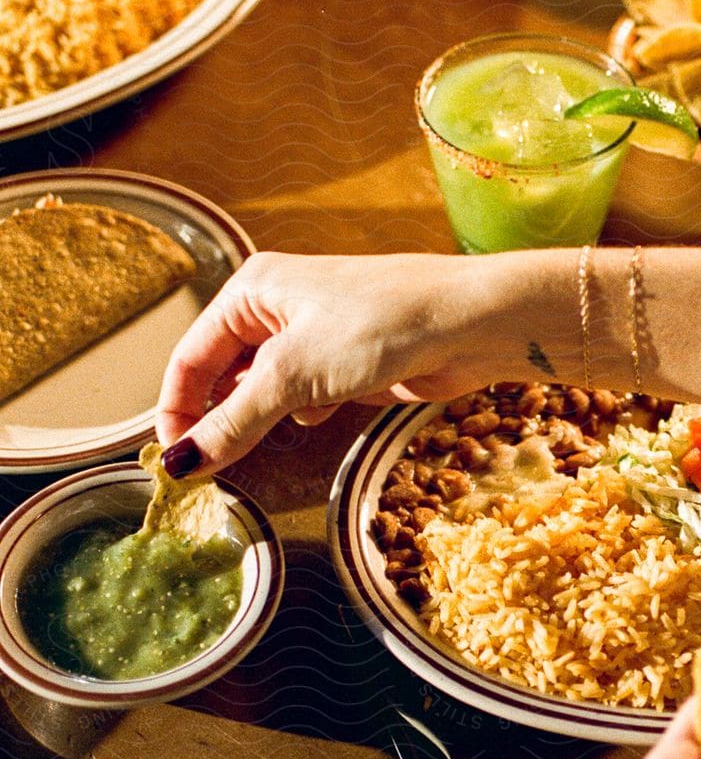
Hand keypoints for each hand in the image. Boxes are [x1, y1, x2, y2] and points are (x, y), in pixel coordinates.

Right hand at [154, 251, 514, 474]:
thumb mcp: (294, 375)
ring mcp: (315, 335)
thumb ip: (235, 422)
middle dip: (215, 417)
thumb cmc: (382, 325)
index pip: (191, 357)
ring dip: (257, 419)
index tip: (172, 460)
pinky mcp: (348, 363)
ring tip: (250, 450)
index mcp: (252, 290)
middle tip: (205, 468)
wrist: (470, 323)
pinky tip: (314, 419)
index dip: (177, 409)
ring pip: (264, 389)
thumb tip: (182, 462)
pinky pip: (304, 395)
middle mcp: (277, 307)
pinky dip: (299, 413)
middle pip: (223, 373)